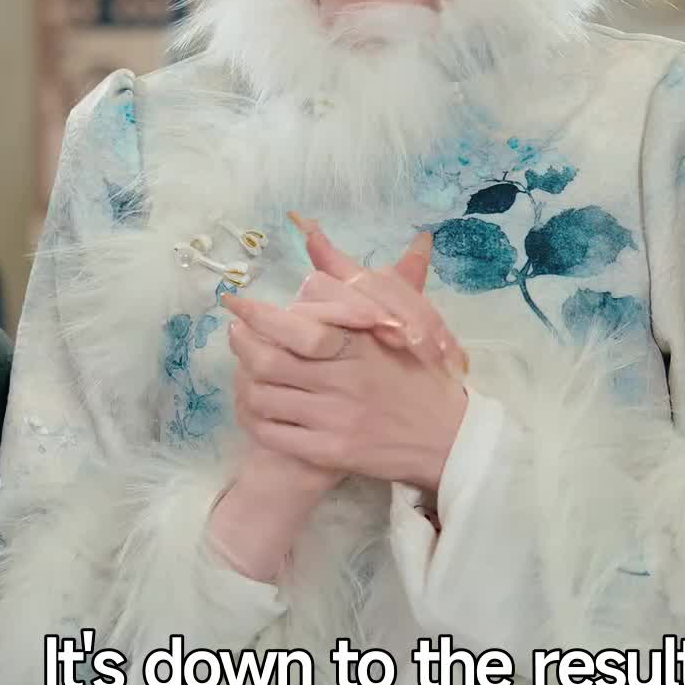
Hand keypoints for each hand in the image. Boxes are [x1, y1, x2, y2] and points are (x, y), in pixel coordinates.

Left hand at [210, 231, 457, 576]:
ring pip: (265, 399)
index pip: (296, 327)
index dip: (256, 315)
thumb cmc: (421, 374)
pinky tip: (256, 410)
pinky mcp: (331, 452)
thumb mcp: (399, 319)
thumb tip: (313, 232)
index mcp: (362, 344)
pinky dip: (254, 420)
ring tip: (244, 372)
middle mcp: (346, 381)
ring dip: (243, 384)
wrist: (450, 439)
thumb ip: (351, 280)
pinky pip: (274, 435)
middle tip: (235, 335)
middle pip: (269, 363)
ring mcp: (337, 419)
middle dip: (241, 346)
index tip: (234, 304)